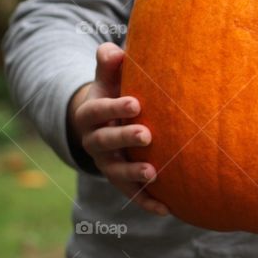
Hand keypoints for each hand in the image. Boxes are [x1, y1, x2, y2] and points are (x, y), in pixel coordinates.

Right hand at [68, 43, 168, 215]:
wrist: (102, 126)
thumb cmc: (113, 94)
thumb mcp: (107, 79)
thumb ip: (109, 65)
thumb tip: (113, 49)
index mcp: (89, 115)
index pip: (98, 111)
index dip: (115, 108)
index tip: (136, 103)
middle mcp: (94, 142)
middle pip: (106, 142)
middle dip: (125, 138)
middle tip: (147, 134)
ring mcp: (107, 164)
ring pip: (116, 172)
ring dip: (134, 174)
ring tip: (154, 172)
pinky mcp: (121, 181)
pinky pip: (132, 194)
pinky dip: (147, 202)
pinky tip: (167, 208)